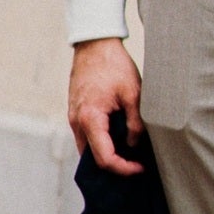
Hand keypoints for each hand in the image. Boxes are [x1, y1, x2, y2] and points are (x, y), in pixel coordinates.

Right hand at [68, 37, 144, 175]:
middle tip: (136, 165)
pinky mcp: (75, 112)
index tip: (140, 168)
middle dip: (114, 166)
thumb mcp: (133, 93)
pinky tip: (117, 140)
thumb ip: (135, 122)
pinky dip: (100, 143)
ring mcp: (73, 117)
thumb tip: (133, 144)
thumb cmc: (114, 65)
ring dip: (106, 155)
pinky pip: (86, 136)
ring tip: (129, 155)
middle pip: (92, 159)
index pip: (104, 158)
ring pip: (88, 148)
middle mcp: (77, 122)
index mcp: (90, 119)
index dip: (123, 169)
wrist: (95, 45)